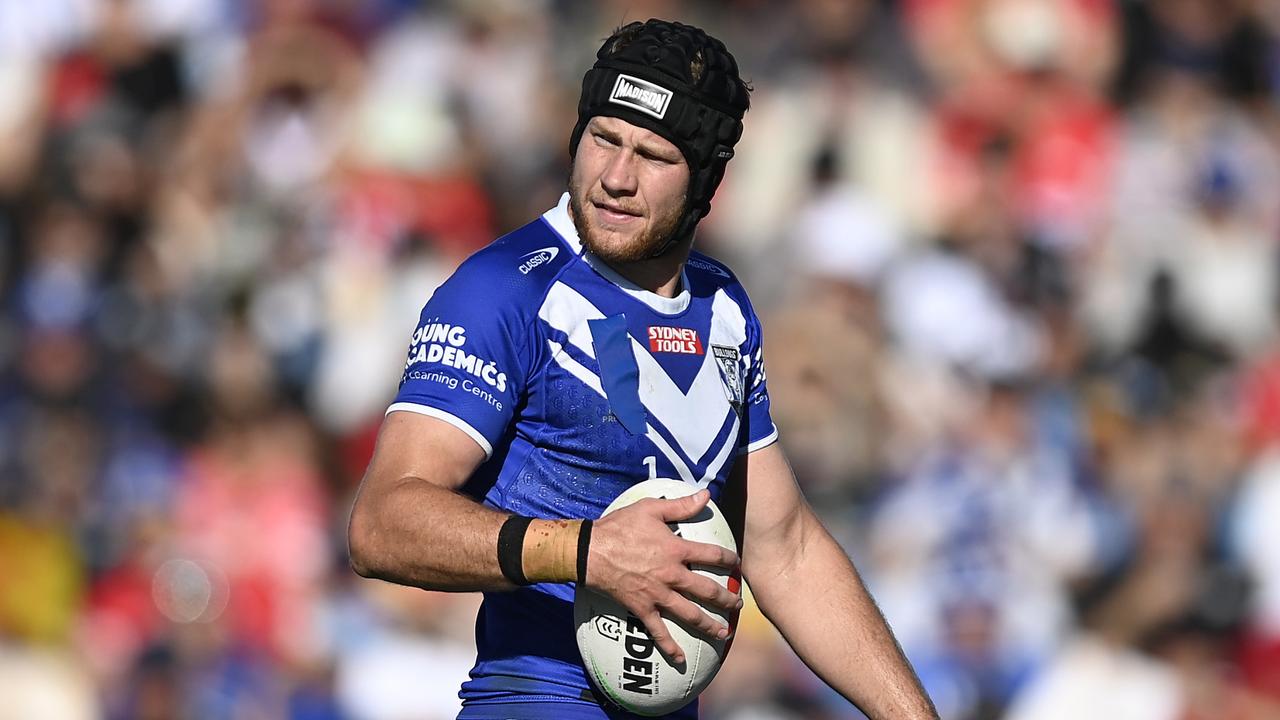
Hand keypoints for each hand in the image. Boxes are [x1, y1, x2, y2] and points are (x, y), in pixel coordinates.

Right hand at [585, 489, 742, 664]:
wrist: (589, 551)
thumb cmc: (619, 527)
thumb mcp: (650, 509)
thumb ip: (680, 505)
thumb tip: (706, 495)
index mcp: (676, 550)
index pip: (712, 556)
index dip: (729, 560)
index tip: (738, 564)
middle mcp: (671, 575)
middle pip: (707, 590)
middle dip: (727, 599)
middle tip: (739, 605)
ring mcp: (657, 594)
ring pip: (690, 614)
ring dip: (709, 625)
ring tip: (724, 633)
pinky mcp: (642, 608)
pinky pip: (658, 632)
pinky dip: (670, 647)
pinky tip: (681, 659)